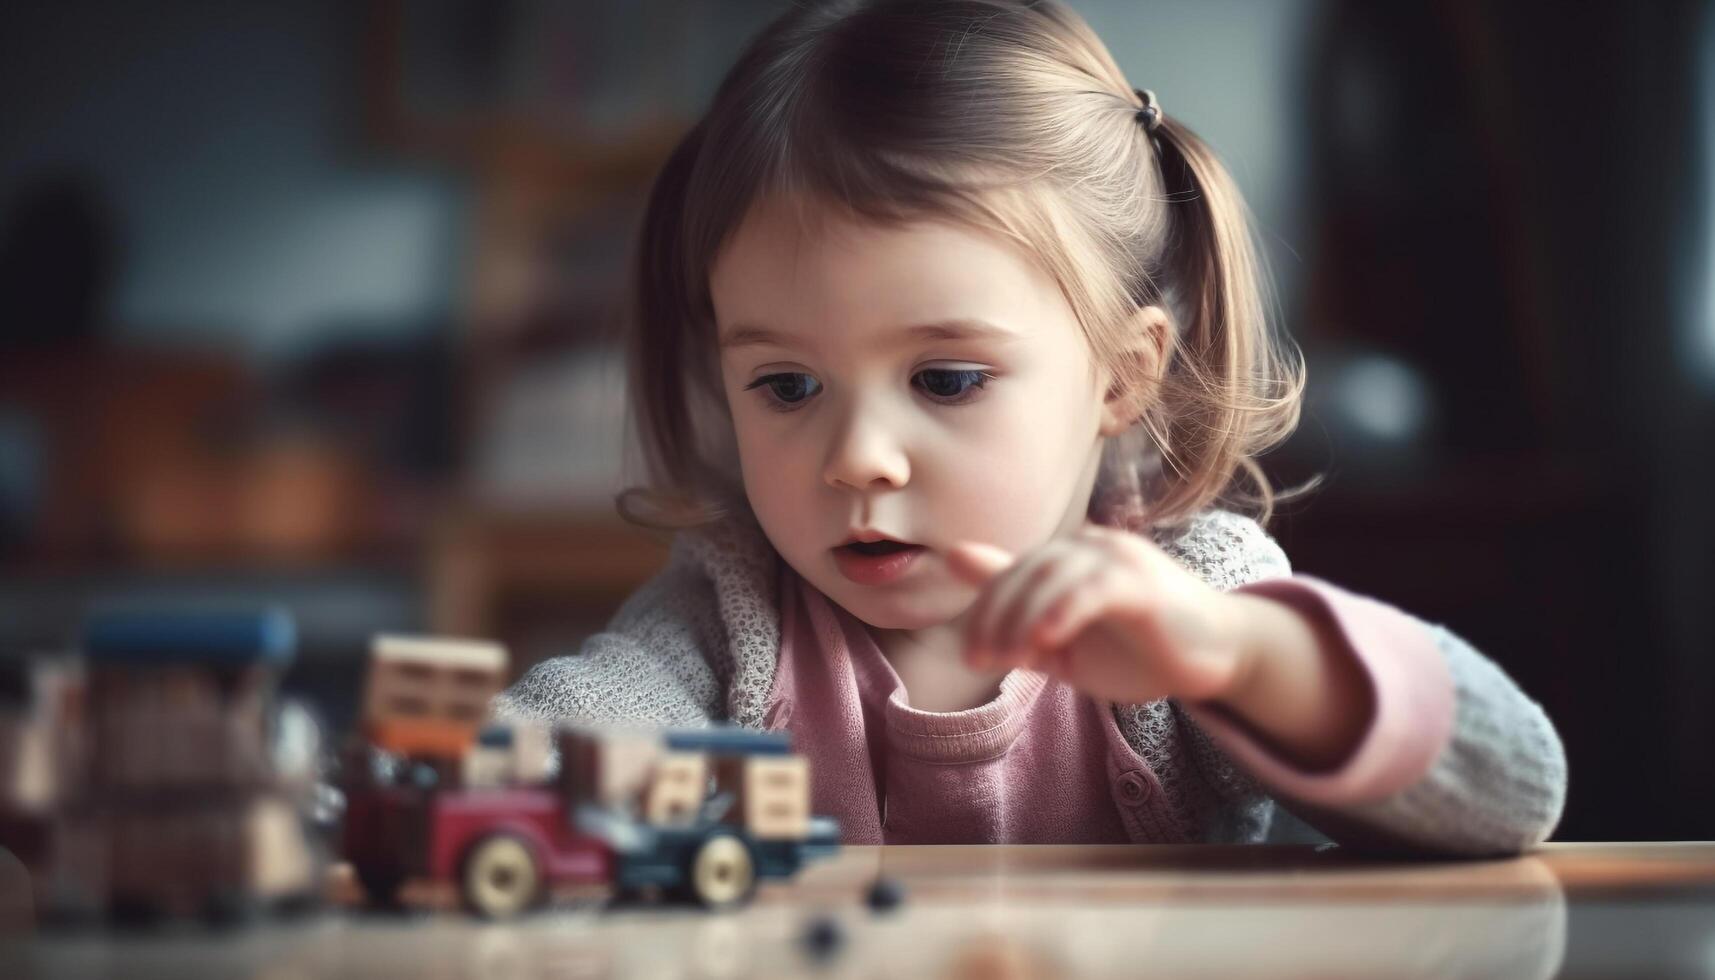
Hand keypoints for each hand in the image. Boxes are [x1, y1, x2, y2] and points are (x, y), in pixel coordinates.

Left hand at [947, 524, 1255, 705]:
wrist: (1218, 658)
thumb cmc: (1139, 649)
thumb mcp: (1066, 640)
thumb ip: (1016, 610)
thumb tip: (954, 558)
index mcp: (1069, 558)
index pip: (1011, 574)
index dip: (984, 612)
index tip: (972, 657)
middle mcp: (1091, 546)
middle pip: (1026, 569)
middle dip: (994, 616)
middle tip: (978, 661)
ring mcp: (1119, 559)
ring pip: (1053, 573)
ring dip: (1021, 617)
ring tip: (1007, 659)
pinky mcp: (1144, 583)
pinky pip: (1095, 588)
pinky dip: (1064, 610)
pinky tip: (1046, 640)